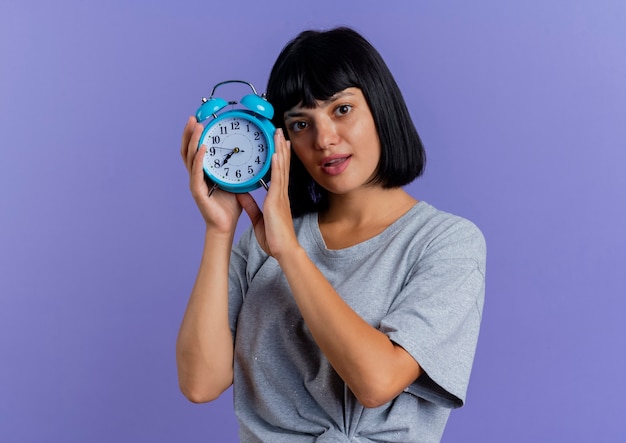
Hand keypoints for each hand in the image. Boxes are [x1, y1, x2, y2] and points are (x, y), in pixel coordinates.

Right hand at [180, 116, 241, 232]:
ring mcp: (195, 182)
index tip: (199, 119)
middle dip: (189, 132)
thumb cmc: (230, 206)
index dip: (195, 134)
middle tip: (193, 117)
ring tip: (197, 127)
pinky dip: (199, 158)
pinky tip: (202, 148)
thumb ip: (237, 168)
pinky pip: (196, 172)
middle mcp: (196, 175)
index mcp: (204, 172)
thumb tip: (248, 153)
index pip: (195, 149)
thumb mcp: (235, 181)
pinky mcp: (198, 191)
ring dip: (192, 140)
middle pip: (187, 149)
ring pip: (189, 157)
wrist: (226, 226)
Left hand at [238, 128, 298, 259]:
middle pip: (282, 166)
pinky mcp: (277, 201)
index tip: (278, 144)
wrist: (284, 250)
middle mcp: (281, 194)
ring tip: (279, 135)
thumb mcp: (258, 218)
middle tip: (280, 132)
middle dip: (281, 148)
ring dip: (280, 150)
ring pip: (281, 168)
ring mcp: (280, 196)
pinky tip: (275, 153)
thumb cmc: (275, 238)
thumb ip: (251, 205)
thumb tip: (242, 194)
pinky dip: (277, 165)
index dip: (279, 157)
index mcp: (277, 198)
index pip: (278, 173)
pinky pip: (277, 180)